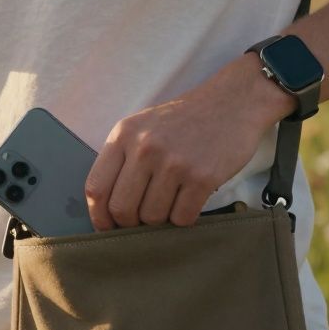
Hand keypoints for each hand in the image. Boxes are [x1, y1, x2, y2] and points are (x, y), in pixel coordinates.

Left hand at [84, 52, 295, 229]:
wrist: (232, 102)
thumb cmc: (185, 119)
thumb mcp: (142, 126)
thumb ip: (122, 158)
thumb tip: (107, 207)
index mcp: (123, 135)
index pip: (96, 187)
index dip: (99, 216)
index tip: (107, 226)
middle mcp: (145, 147)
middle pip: (122, 209)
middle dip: (131, 223)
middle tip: (144, 219)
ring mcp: (173, 163)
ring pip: (153, 218)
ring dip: (161, 219)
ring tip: (172, 200)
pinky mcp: (202, 177)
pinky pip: (182, 217)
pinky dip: (184, 217)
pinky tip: (190, 199)